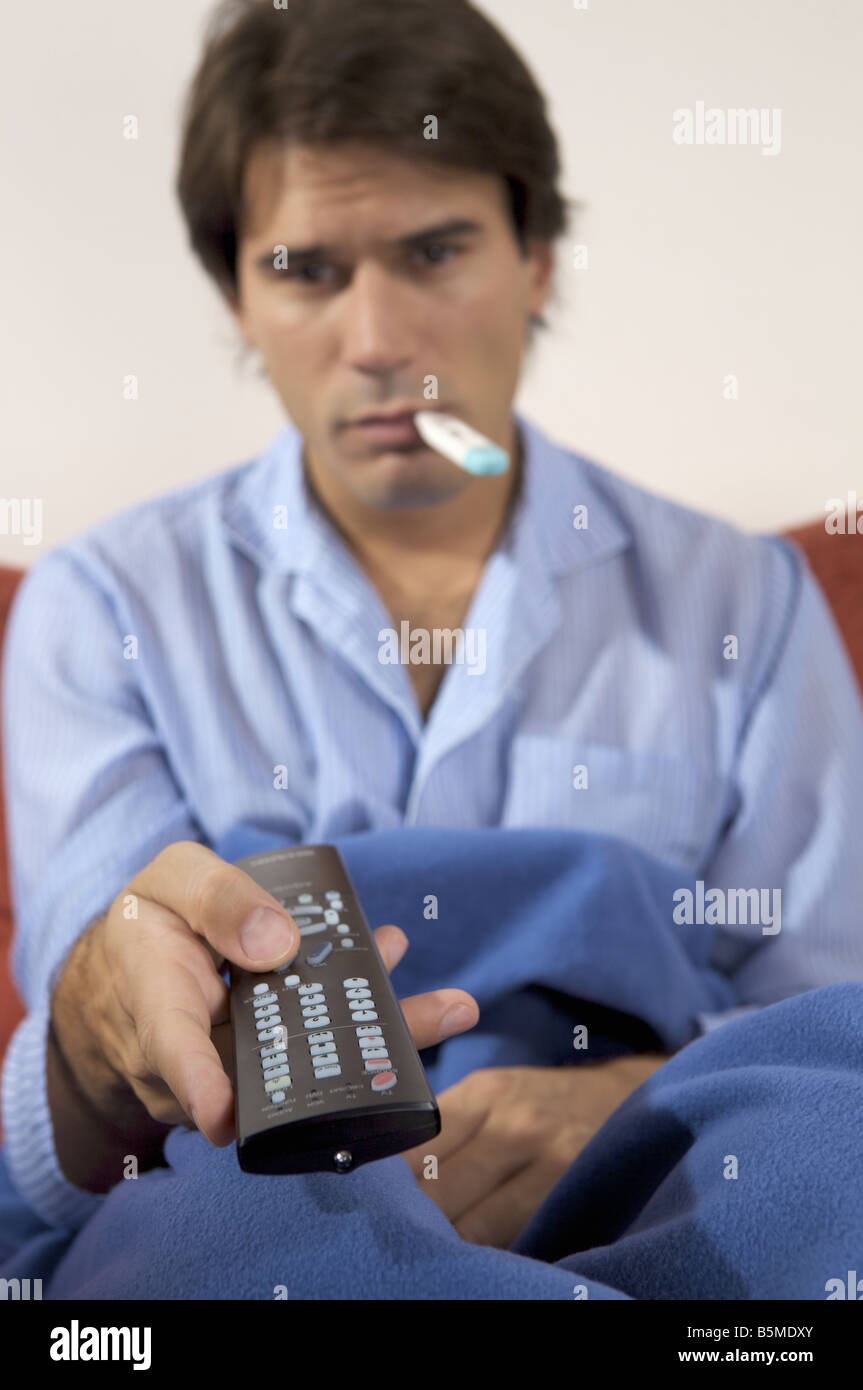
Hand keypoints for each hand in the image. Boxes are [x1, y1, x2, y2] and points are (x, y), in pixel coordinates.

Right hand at [48, 840, 478, 1190]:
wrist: (127, 974)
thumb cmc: (146, 923)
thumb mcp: (169, 882)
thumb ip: (216, 899)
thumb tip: (278, 940)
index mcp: (160, 1006)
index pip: (175, 1053)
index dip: (201, 1088)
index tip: (226, 1117)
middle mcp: (202, 1060)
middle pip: (272, 1077)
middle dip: (354, 1060)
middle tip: (437, 1018)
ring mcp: (239, 1074)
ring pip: (308, 1070)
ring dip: (379, 1036)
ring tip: (452, 1007)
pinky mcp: (268, 1068)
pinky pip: (317, 1053)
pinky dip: (365, 1020)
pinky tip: (404, 983)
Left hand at [399, 1056, 667, 1248]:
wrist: (625, 1100)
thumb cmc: (543, 1104)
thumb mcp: (494, 1093)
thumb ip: (445, 1126)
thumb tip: (382, 1173)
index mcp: (484, 1093)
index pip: (415, 1145)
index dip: (384, 1183)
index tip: (362, 1204)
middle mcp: (513, 1122)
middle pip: (436, 1187)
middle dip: (406, 1216)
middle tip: (383, 1238)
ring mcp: (545, 1158)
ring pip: (470, 1220)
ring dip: (440, 1239)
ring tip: (418, 1252)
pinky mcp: (568, 1190)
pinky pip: (510, 1235)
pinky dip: (482, 1249)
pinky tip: (466, 1256)